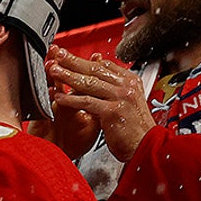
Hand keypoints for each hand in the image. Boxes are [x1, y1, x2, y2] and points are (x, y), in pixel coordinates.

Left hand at [44, 46, 154, 161]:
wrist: (146, 147)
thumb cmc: (133, 129)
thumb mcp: (124, 103)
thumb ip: (111, 89)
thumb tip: (96, 76)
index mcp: (130, 81)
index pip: (104, 65)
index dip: (83, 59)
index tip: (67, 55)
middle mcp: (126, 86)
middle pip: (95, 69)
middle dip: (73, 60)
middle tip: (57, 53)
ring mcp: (121, 97)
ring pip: (90, 82)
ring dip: (68, 76)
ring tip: (53, 70)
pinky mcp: (113, 111)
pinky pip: (87, 102)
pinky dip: (71, 99)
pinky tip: (59, 97)